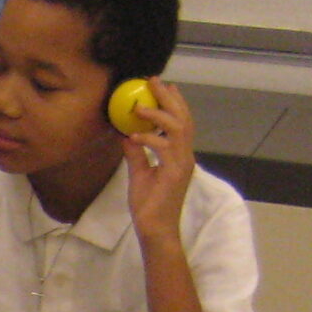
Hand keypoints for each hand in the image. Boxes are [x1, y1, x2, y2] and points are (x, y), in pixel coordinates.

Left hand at [121, 77, 198, 247]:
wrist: (155, 229)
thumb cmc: (148, 206)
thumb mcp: (139, 174)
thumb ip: (136, 154)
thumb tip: (126, 134)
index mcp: (179, 155)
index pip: (181, 122)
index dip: (173, 102)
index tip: (161, 86)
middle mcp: (184, 156)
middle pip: (183, 118)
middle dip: (169, 97)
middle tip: (153, 81)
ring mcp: (182, 164)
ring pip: (178, 129)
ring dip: (159, 114)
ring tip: (140, 106)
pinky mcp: (175, 173)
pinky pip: (165, 149)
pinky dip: (150, 139)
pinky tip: (134, 136)